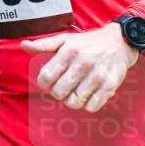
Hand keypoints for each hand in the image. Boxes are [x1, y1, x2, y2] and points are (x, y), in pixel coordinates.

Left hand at [21, 23, 139, 111]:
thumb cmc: (89, 43)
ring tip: (76, 92)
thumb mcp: (66, 39)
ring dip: (72, 100)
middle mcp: (83, 63)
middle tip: (64, 87)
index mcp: (69, 52)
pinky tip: (89, 96)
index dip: (44, 82)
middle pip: (59, 92)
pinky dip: (88, 105)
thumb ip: (44, 44)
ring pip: (74, 102)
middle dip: (58, 92)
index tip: (50, 81)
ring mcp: (97, 76)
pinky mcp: (110, 85)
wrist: (120, 43)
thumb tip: (24, 46)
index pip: (46, 77)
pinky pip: (92, 106)